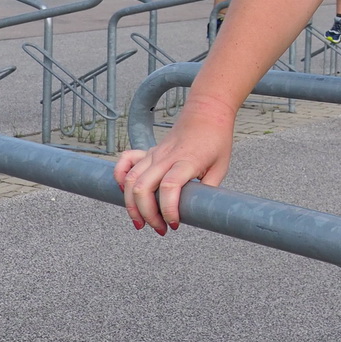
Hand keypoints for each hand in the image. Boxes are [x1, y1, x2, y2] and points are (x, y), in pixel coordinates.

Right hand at [113, 107, 233, 233]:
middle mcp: (166, 157)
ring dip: (131, 205)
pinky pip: (125, 162)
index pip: (169, 187)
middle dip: (147, 215)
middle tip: (160, 229)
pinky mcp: (148, 151)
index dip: (168, 210)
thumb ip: (208, 190)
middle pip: (143, 187)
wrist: (207, 112)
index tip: (174, 224)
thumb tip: (197, 213)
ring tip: (141, 222)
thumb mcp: (221, 167)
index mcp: (187, 161)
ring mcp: (154, 153)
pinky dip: (119, 178)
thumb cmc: (216, 140)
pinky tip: (124, 193)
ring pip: (130, 180)